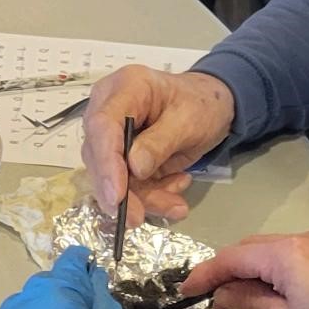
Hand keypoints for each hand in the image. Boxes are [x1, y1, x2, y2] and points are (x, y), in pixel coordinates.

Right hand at [82, 65, 235, 223]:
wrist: (210, 106)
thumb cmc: (202, 104)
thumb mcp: (190, 119)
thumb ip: (161, 142)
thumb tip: (135, 168)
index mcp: (125, 89)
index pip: (103, 126)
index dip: (107, 163)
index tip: (116, 197)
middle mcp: (108, 110)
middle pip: (98, 155)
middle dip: (121, 192)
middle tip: (138, 219)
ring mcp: (111, 135)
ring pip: (111, 177)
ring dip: (142, 198)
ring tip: (176, 205)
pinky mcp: (120, 157)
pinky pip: (126, 185)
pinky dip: (150, 196)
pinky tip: (175, 192)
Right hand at [178, 228, 308, 308]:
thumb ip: (246, 299)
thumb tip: (222, 293)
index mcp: (289, 253)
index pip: (234, 256)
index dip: (206, 272)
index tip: (186, 289)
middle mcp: (305, 237)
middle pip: (253, 248)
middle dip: (230, 273)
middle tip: (214, 301)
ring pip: (272, 252)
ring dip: (254, 277)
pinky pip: (294, 257)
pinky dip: (277, 275)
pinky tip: (273, 302)